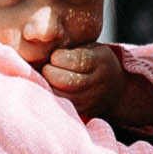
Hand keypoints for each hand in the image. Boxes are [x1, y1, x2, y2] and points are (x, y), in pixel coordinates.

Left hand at [38, 44, 152, 124]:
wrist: (114, 90)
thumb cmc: (93, 62)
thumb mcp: (89, 48)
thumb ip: (70, 47)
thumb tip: (38, 40)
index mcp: (100, 61)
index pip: (75, 61)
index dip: (58, 57)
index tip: (55, 56)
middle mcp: (98, 82)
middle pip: (65, 81)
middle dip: (49, 72)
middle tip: (47, 68)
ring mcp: (91, 101)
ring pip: (60, 96)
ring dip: (48, 86)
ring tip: (49, 79)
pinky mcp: (84, 113)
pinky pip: (61, 106)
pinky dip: (51, 97)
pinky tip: (50, 89)